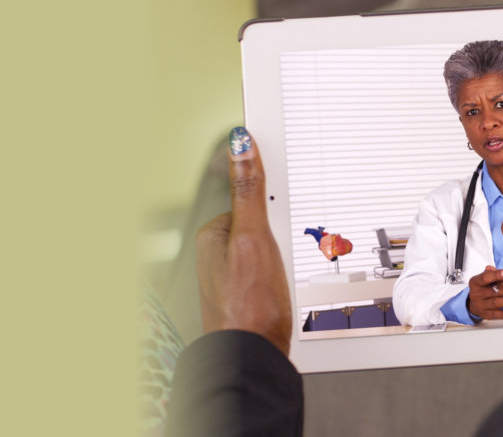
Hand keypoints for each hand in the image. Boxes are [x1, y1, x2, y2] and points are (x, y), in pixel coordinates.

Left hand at [194, 127, 293, 354]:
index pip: (250, 201)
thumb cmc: (248, 306)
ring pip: (274, 250)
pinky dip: (289, 276)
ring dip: (290, 258)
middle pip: (264, 225)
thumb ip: (249, 191)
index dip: (272, 203)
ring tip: (288, 274)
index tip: (287, 200)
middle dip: (284, 234)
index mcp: (212, 237)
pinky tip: (289, 288)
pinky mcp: (253, 296)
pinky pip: (277, 272)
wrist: (255, 356)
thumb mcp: (253, 237)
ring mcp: (236, 277)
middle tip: (287, 251)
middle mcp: (219, 257)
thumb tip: (240, 145)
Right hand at [466, 267, 502, 320]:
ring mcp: (480, 305)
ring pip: (495, 303)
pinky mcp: (485, 314)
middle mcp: (476, 294)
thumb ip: (496, 274)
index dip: (496, 275)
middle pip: (493, 291)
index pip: (486, 277)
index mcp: (476, 282)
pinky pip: (495, 315)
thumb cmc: (485, 287)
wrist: (475, 302)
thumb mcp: (487, 279)